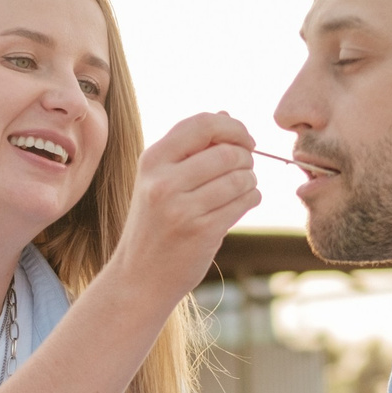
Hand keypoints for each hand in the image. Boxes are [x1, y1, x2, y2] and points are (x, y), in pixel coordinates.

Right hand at [105, 113, 260, 307]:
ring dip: (251, 181)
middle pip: (228, 152)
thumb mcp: (160, 180)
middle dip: (246, 158)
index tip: (245, 141)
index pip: (203, 124)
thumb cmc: (155, 225)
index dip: (233, 127)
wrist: (139, 277)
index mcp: (152, 160)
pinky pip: (244, 201)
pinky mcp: (201, 231)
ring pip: (240, 177)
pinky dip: (252, 198)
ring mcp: (181, 208)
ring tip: (242, 189)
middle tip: (245, 169)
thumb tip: (227, 115)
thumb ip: (190, 149)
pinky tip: (242, 203)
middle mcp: (163, 182)